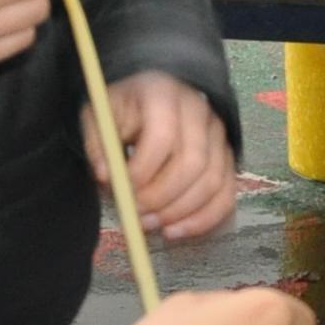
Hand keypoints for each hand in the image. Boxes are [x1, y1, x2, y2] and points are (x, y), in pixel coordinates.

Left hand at [88, 70, 236, 241]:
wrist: (149, 95)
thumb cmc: (122, 108)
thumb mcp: (99, 117)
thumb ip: (98, 146)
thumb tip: (107, 178)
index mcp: (164, 93)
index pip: (163, 136)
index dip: (144, 170)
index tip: (122, 190)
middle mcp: (199, 110)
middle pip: (193, 163)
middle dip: (162, 197)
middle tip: (136, 215)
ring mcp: (218, 134)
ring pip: (213, 182)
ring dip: (181, 212)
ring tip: (150, 225)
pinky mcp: (226, 156)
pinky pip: (226, 194)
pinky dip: (204, 219)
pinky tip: (176, 231)